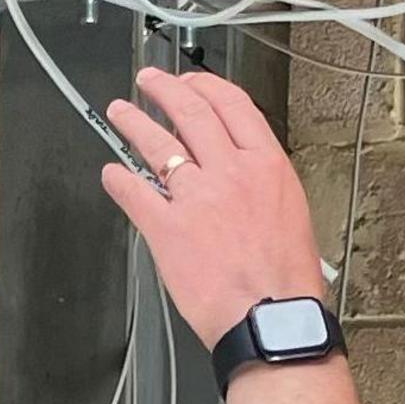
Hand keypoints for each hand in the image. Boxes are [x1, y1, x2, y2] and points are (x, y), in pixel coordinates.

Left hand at [98, 68, 332, 348]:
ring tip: (120, 112)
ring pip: (157, 144)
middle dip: (164, 90)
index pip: (232, 105)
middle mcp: (230, 173)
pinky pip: (134, 193)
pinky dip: (118, 179)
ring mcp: (196, 198)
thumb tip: (244, 175)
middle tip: (149, 82)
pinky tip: (111, 174)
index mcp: (266, 166)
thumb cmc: (288, 282)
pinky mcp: (167, 229)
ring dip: (134, 122)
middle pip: (191, 113)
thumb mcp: (293, 214)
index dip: (206, 86)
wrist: (272, 321)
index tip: (192, 82)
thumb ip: (264, 185)